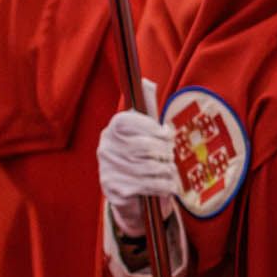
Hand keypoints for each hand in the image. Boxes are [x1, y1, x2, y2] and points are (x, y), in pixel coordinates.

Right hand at [97, 101, 177, 231]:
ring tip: (171, 172)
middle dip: (165, 152)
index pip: (131, 121)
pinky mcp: (115, 190)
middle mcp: (106, 147)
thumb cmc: (141, 155)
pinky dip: (164, 186)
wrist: (129, 194)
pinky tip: (167, 186)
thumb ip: (147, 108)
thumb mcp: (144, 131)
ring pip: (149, 167)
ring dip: (167, 171)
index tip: (167, 135)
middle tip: (171, 157)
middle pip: (144, 146)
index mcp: (113, 129)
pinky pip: (148, 185)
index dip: (154, 129)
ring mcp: (108, 169)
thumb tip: (146, 82)